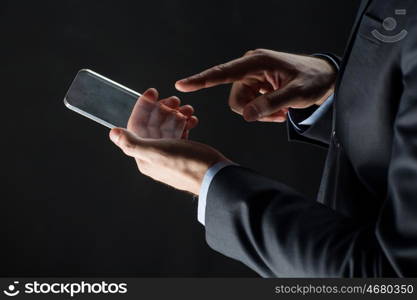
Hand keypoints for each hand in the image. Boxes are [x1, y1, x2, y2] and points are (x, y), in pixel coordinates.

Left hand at [110, 87, 228, 194]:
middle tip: (175, 99)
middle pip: (153, 125)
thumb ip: (133, 143)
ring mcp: (171, 154)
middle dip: (163, 109)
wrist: (216, 176)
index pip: (137, 126)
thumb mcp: (157, 152)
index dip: (143, 107)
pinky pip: (180, 133)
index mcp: (145, 157)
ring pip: (168, 127)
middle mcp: (155, 156)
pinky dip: (185, 123)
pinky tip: (192, 119)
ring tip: (187, 108)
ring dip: (176, 114)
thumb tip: (113, 134)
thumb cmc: (189, 166)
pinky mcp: (185, 152)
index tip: (153, 92)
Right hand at [175, 49, 336, 121]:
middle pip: (235, 99)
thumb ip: (270, 104)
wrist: (324, 77)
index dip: (201, 80)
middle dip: (253, 111)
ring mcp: (253, 77)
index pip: (223, 73)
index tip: (182, 85)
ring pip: (242, 105)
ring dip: (260, 113)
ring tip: (281, 110)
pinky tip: (279, 109)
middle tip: (277, 113)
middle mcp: (250, 68)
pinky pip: (250, 105)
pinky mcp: (257, 85)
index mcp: (256, 62)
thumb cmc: (313, 79)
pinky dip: (263, 112)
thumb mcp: (296, 93)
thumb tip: (246, 115)